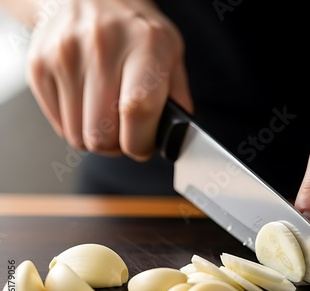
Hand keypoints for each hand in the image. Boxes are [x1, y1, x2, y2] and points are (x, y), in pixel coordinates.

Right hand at [26, 0, 192, 159]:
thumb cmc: (136, 31)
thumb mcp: (171, 55)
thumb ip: (177, 98)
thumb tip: (176, 138)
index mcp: (145, 45)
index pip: (137, 110)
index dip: (140, 142)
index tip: (143, 145)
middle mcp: (101, 46)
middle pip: (101, 134)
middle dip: (117, 146)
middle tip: (124, 133)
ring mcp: (64, 55)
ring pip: (77, 136)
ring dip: (95, 137)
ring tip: (106, 115)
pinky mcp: (39, 65)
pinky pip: (59, 125)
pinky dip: (75, 125)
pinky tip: (87, 104)